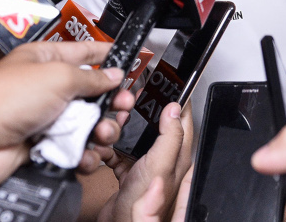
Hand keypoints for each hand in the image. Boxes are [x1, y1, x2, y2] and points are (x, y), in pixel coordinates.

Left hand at [0, 40, 133, 189]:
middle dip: (110, 102)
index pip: (85, 52)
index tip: (131, 59)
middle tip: (120, 107)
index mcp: (45, 60)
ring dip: (100, 131)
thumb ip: (91, 76)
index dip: (108, 55)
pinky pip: (75, 149)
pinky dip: (85, 154)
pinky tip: (87, 153)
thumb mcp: (58, 76)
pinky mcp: (42, 146)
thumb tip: (112, 75)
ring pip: (87, 125)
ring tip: (101, 134)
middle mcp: (45, 88)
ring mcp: (44, 119)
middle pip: (92, 94)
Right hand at [98, 101, 193, 221]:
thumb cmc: (146, 202)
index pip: (183, 119)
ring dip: (121, 131)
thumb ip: (170, 136)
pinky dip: (107, 149)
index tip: (167, 82)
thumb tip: (175, 108)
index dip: (177, 99)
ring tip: (113, 127)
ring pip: (134, 136)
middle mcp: (163, 158)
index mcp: (178, 155)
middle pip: (155, 125)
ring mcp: (144, 165)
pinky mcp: (127, 172)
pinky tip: (102, 148)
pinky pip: (116, 152)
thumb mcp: (161, 164)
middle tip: (131, 102)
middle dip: (141, 112)